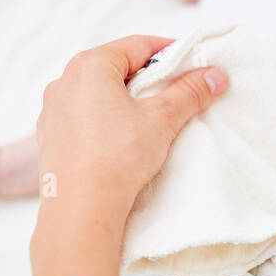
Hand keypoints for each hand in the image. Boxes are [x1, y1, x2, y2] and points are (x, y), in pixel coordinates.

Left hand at [25, 35, 227, 275]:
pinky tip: (150, 168)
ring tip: (180, 139)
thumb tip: (219, 74)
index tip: (207, 70)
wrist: (76, 229)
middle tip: (199, 106)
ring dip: (144, 118)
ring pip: (110, 111)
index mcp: (85, 70)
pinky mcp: (58, 165)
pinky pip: (99, 140)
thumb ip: (192, 95)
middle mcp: (62, 91)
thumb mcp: (163, 124)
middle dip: (161, 88)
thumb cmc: (116, 169)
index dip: (177, 55)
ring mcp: (56, 129)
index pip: (138, 46)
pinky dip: (126, 143)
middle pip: (122, 77)